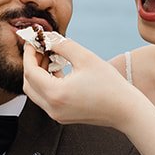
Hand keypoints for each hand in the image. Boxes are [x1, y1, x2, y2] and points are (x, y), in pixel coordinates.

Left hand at [21, 36, 135, 130]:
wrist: (125, 110)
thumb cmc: (110, 84)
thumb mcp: (85, 58)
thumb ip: (62, 45)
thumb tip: (47, 38)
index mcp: (56, 94)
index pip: (30, 72)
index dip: (29, 54)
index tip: (32, 41)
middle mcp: (52, 108)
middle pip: (28, 84)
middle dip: (31, 64)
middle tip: (40, 48)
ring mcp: (56, 115)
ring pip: (36, 92)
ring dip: (39, 74)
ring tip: (50, 56)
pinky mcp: (63, 116)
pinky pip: (46, 98)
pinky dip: (47, 83)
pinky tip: (58, 69)